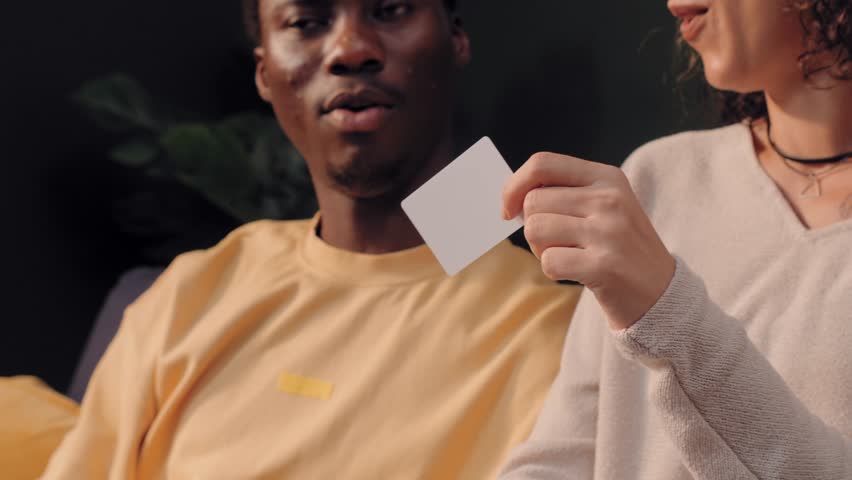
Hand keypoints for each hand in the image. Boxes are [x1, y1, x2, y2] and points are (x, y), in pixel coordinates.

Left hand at [502, 152, 675, 329]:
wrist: (661, 292)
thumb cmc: (619, 248)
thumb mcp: (603, 207)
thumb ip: (563, 194)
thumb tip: (512, 197)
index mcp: (607, 177)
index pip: (542, 164)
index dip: (514, 185)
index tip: (507, 208)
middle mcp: (609, 198)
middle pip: (533, 202)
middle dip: (533, 227)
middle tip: (557, 243)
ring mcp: (609, 231)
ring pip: (535, 230)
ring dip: (541, 249)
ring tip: (570, 256)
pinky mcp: (604, 265)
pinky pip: (548, 261)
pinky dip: (554, 270)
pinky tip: (578, 272)